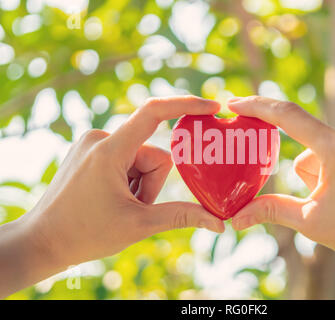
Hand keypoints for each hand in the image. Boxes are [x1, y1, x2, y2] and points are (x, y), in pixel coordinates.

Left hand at [0, 96, 224, 297]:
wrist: (42, 241)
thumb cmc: (85, 234)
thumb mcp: (138, 225)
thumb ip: (181, 216)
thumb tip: (219, 223)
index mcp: (109, 150)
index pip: (153, 112)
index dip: (186, 105)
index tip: (212, 107)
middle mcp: (100, 138)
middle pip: (153, 154)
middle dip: (151, 183)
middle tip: (132, 207)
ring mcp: (93, 144)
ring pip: (140, 159)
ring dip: (139, 184)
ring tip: (119, 205)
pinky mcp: (91, 151)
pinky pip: (125, 159)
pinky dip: (128, 180)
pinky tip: (111, 198)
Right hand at [228, 96, 334, 298]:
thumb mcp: (312, 222)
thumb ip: (271, 210)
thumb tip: (235, 219)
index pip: (287, 116)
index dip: (256, 107)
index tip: (235, 104)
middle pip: (312, 147)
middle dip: (313, 173)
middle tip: (334, 201)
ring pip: (334, 146)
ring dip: (333, 168)